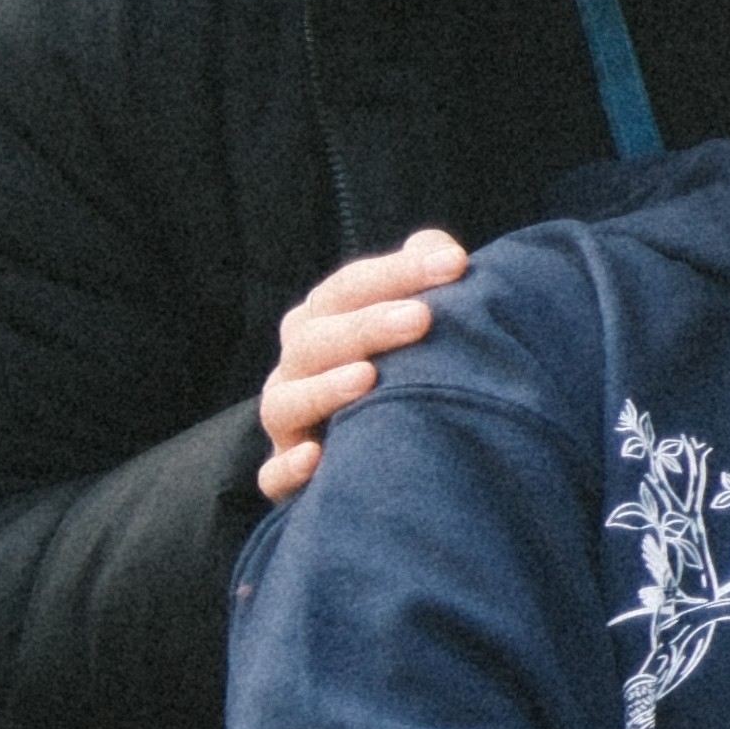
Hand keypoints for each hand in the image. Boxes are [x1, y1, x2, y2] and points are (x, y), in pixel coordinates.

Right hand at [257, 226, 471, 501]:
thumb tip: (442, 250)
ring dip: (323, 389)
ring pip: (284, 403)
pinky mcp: (287, 478)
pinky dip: (289, 468)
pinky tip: (317, 457)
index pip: (350, 289)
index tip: (456, 262)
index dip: (399, 272)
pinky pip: (273, 476)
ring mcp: (287, 423)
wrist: (375, 453)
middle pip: (315, 340)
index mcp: (322, 324)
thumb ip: (421, 281)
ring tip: (368, 377)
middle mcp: (296, 368)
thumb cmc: (398, 371)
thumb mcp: (411, 321)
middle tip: (422, 318)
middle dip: (367, 326)